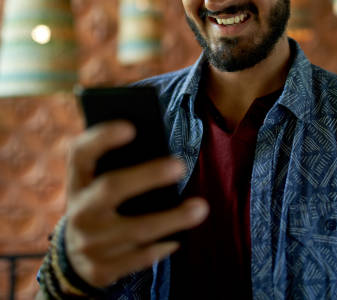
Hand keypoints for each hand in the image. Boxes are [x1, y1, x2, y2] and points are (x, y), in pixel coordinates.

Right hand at [64, 121, 208, 288]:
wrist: (73, 258)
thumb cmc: (99, 205)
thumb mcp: (96, 184)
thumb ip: (117, 166)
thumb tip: (161, 147)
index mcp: (77, 182)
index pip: (80, 153)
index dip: (102, 138)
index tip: (130, 127)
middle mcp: (79, 211)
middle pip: (111, 188)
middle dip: (148, 176)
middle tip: (181, 166)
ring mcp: (88, 243)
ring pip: (136, 229)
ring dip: (173, 218)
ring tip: (201, 207)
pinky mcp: (102, 270)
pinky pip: (140, 258)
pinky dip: (163, 246)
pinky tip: (180, 237)